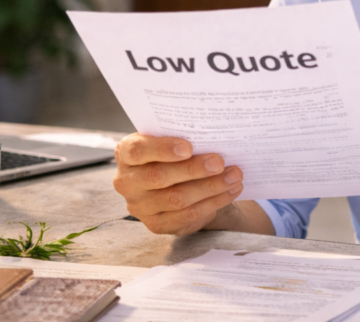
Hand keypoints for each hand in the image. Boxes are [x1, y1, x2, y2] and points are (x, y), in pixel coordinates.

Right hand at [113, 133, 243, 235]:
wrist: (175, 182)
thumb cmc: (172, 154)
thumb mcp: (170, 141)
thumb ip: (181, 137)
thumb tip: (212, 135)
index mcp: (126, 153)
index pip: (137, 151)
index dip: (162, 149)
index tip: (188, 147)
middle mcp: (127, 182)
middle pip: (159, 177)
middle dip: (193, 169)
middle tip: (220, 162)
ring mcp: (140, 206)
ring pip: (177, 198)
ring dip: (210, 187)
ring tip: (234, 176)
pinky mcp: (157, 224)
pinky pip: (188, 215)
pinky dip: (213, 202)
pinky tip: (230, 190)